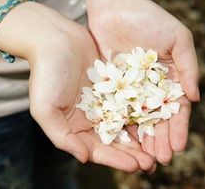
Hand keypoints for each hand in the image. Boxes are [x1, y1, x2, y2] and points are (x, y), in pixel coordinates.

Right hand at [27, 8, 153, 172]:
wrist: (56, 39)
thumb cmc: (46, 74)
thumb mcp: (45, 109)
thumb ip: (62, 137)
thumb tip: (84, 159)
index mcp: (76, 128)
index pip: (99, 150)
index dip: (117, 160)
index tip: (135, 166)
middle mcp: (92, 118)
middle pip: (116, 141)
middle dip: (134, 154)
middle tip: (152, 164)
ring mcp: (105, 103)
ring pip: (127, 124)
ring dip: (142, 137)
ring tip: (159, 148)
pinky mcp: (116, 87)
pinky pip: (132, 102)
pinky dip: (143, 112)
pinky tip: (157, 119)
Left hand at [87, 0, 198, 164]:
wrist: (115, 7)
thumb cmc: (149, 19)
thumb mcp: (178, 39)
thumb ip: (188, 67)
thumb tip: (196, 98)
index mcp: (170, 78)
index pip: (176, 109)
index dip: (178, 128)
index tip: (178, 147)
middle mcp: (151, 87)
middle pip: (157, 119)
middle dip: (160, 140)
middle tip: (160, 161)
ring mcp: (131, 89)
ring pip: (138, 119)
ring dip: (142, 140)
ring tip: (144, 159)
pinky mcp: (113, 87)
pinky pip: (118, 109)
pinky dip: (122, 126)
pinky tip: (124, 142)